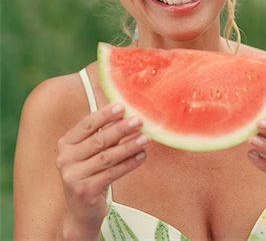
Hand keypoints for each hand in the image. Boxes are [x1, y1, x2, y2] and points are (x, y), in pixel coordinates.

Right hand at [56, 104, 148, 233]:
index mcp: (66, 144)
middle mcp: (65, 159)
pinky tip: (142, 156)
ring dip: (129, 146)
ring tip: (146, 139)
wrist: (81, 212)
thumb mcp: (91, 152)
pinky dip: (129, 164)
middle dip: (121, 129)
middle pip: (98, 140)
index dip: (105, 115)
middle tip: (139, 121)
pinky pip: (112, 173)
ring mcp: (73, 176)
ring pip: (107, 157)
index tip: (122, 106)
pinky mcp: (84, 191)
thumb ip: (104, 134)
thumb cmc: (90, 173)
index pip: (87, 124)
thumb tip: (125, 114)